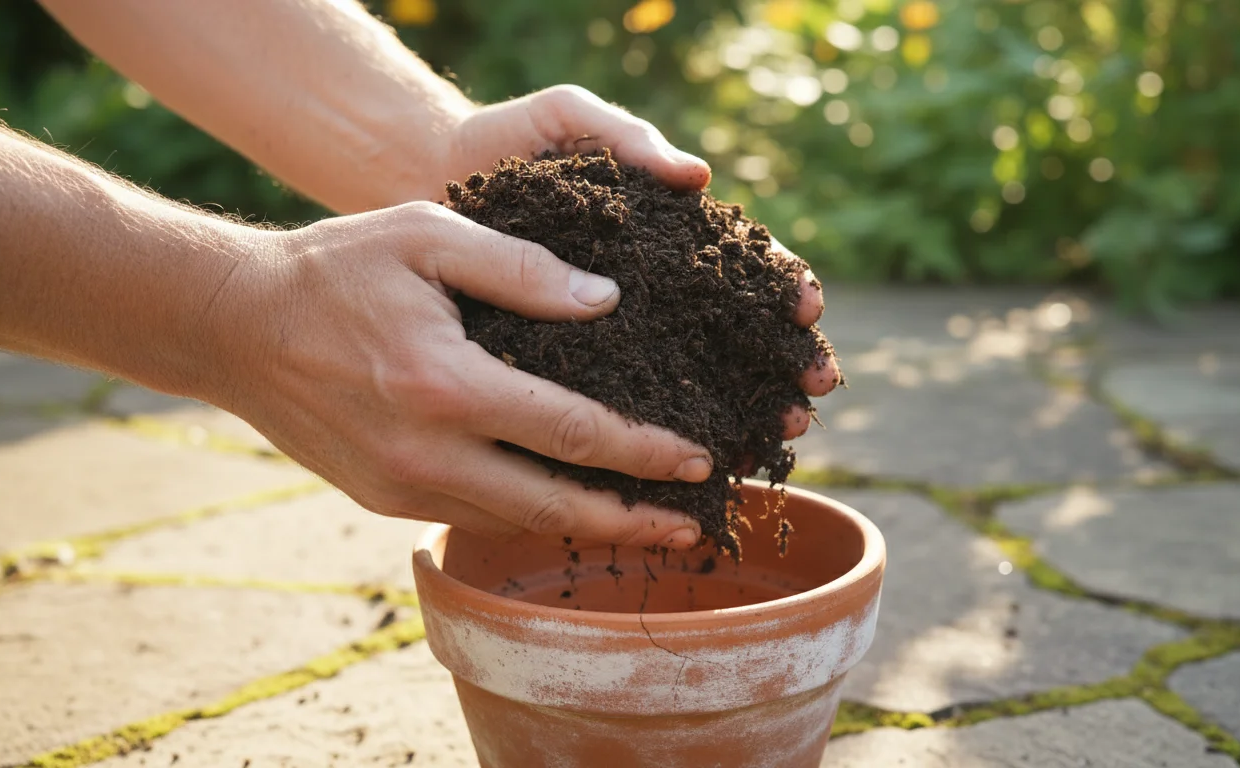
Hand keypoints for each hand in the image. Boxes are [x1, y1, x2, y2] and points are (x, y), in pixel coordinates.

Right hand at [214, 202, 715, 546]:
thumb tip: (605, 303)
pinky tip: (566, 507)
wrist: (234, 325)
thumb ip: (522, 270)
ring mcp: (400, 486)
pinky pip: (472, 514)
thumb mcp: (428, 237)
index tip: (698, 459)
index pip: (572, 432)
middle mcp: (425, 453)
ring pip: (514, 521)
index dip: (643, 452)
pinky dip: (528, 516)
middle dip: (633, 520)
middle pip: (554, 504)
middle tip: (695, 526)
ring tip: (648, 528)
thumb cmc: (336, 268)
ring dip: (586, 528)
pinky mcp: (382, 498)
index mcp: (445, 386)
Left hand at [441, 85, 841, 436]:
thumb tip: (695, 177)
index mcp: (663, 231)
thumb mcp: (566, 121)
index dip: (779, 285)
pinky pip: (628, 406)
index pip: (740, 261)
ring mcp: (618, 332)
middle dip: (779, 362)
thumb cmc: (507, 145)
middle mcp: (651, 289)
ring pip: (695, 379)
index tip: (805, 307)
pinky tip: (703, 464)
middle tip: (810, 392)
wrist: (430, 181)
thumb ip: (626, 137)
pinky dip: (666, 437)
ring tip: (776, 435)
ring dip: (743, 407)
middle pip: (733, 332)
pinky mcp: (573, 366)